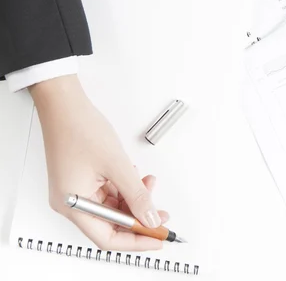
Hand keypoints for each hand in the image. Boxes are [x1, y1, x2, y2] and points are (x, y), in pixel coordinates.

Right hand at [29, 75, 167, 250]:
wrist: (65, 104)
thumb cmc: (79, 128)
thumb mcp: (117, 165)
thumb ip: (137, 194)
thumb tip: (150, 216)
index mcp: (73, 204)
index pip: (107, 238)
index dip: (135, 241)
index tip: (157, 238)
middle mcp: (71, 201)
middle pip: (111, 223)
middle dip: (139, 217)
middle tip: (161, 214)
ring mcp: (76, 190)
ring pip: (113, 206)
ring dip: (134, 198)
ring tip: (150, 184)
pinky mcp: (82, 179)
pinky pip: (108, 192)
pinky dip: (126, 187)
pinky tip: (136, 177)